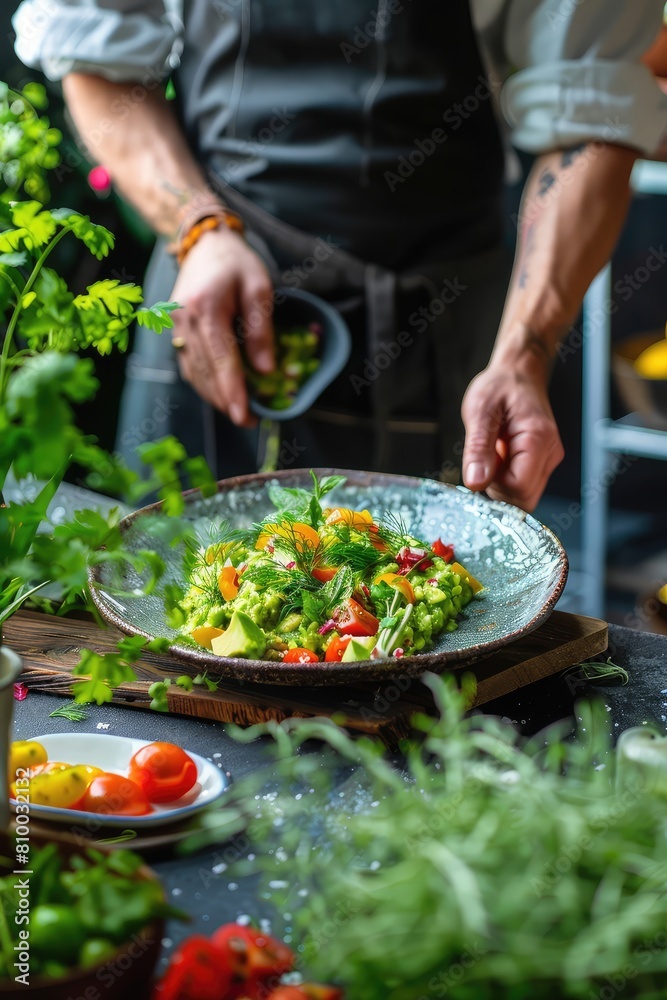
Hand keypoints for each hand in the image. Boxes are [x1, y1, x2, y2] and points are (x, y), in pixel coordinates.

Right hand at [169, 226, 274, 425]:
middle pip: (204, 372)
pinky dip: (204, 383)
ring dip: (213, 396)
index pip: (220, 359)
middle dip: (225, 401)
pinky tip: (221, 393)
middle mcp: (184, 320)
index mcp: (206, 308)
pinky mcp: (174, 331)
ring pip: (193, 373)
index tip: (244, 415)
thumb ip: (261, 330)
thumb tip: (265, 371)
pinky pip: (188, 365)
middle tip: (249, 420)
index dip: (233, 391)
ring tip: (238, 411)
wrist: (205, 244)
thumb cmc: (237, 264)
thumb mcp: (259, 289)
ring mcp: (174, 327)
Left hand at [461, 359, 563, 511]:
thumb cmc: (500, 386)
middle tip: (484, 460)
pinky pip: (524, 484)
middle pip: (524, 498)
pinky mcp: (542, 462)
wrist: (518, 372)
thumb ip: (478, 450)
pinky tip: (499, 456)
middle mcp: (550, 453)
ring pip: (523, 495)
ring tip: (493, 453)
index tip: (481, 466)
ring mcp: (548, 459)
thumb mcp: (480, 413)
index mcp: (538, 439)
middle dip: (498, 489)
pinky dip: (506, 478)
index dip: (494, 486)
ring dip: (501, 484)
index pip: (519, 489)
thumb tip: (475, 482)